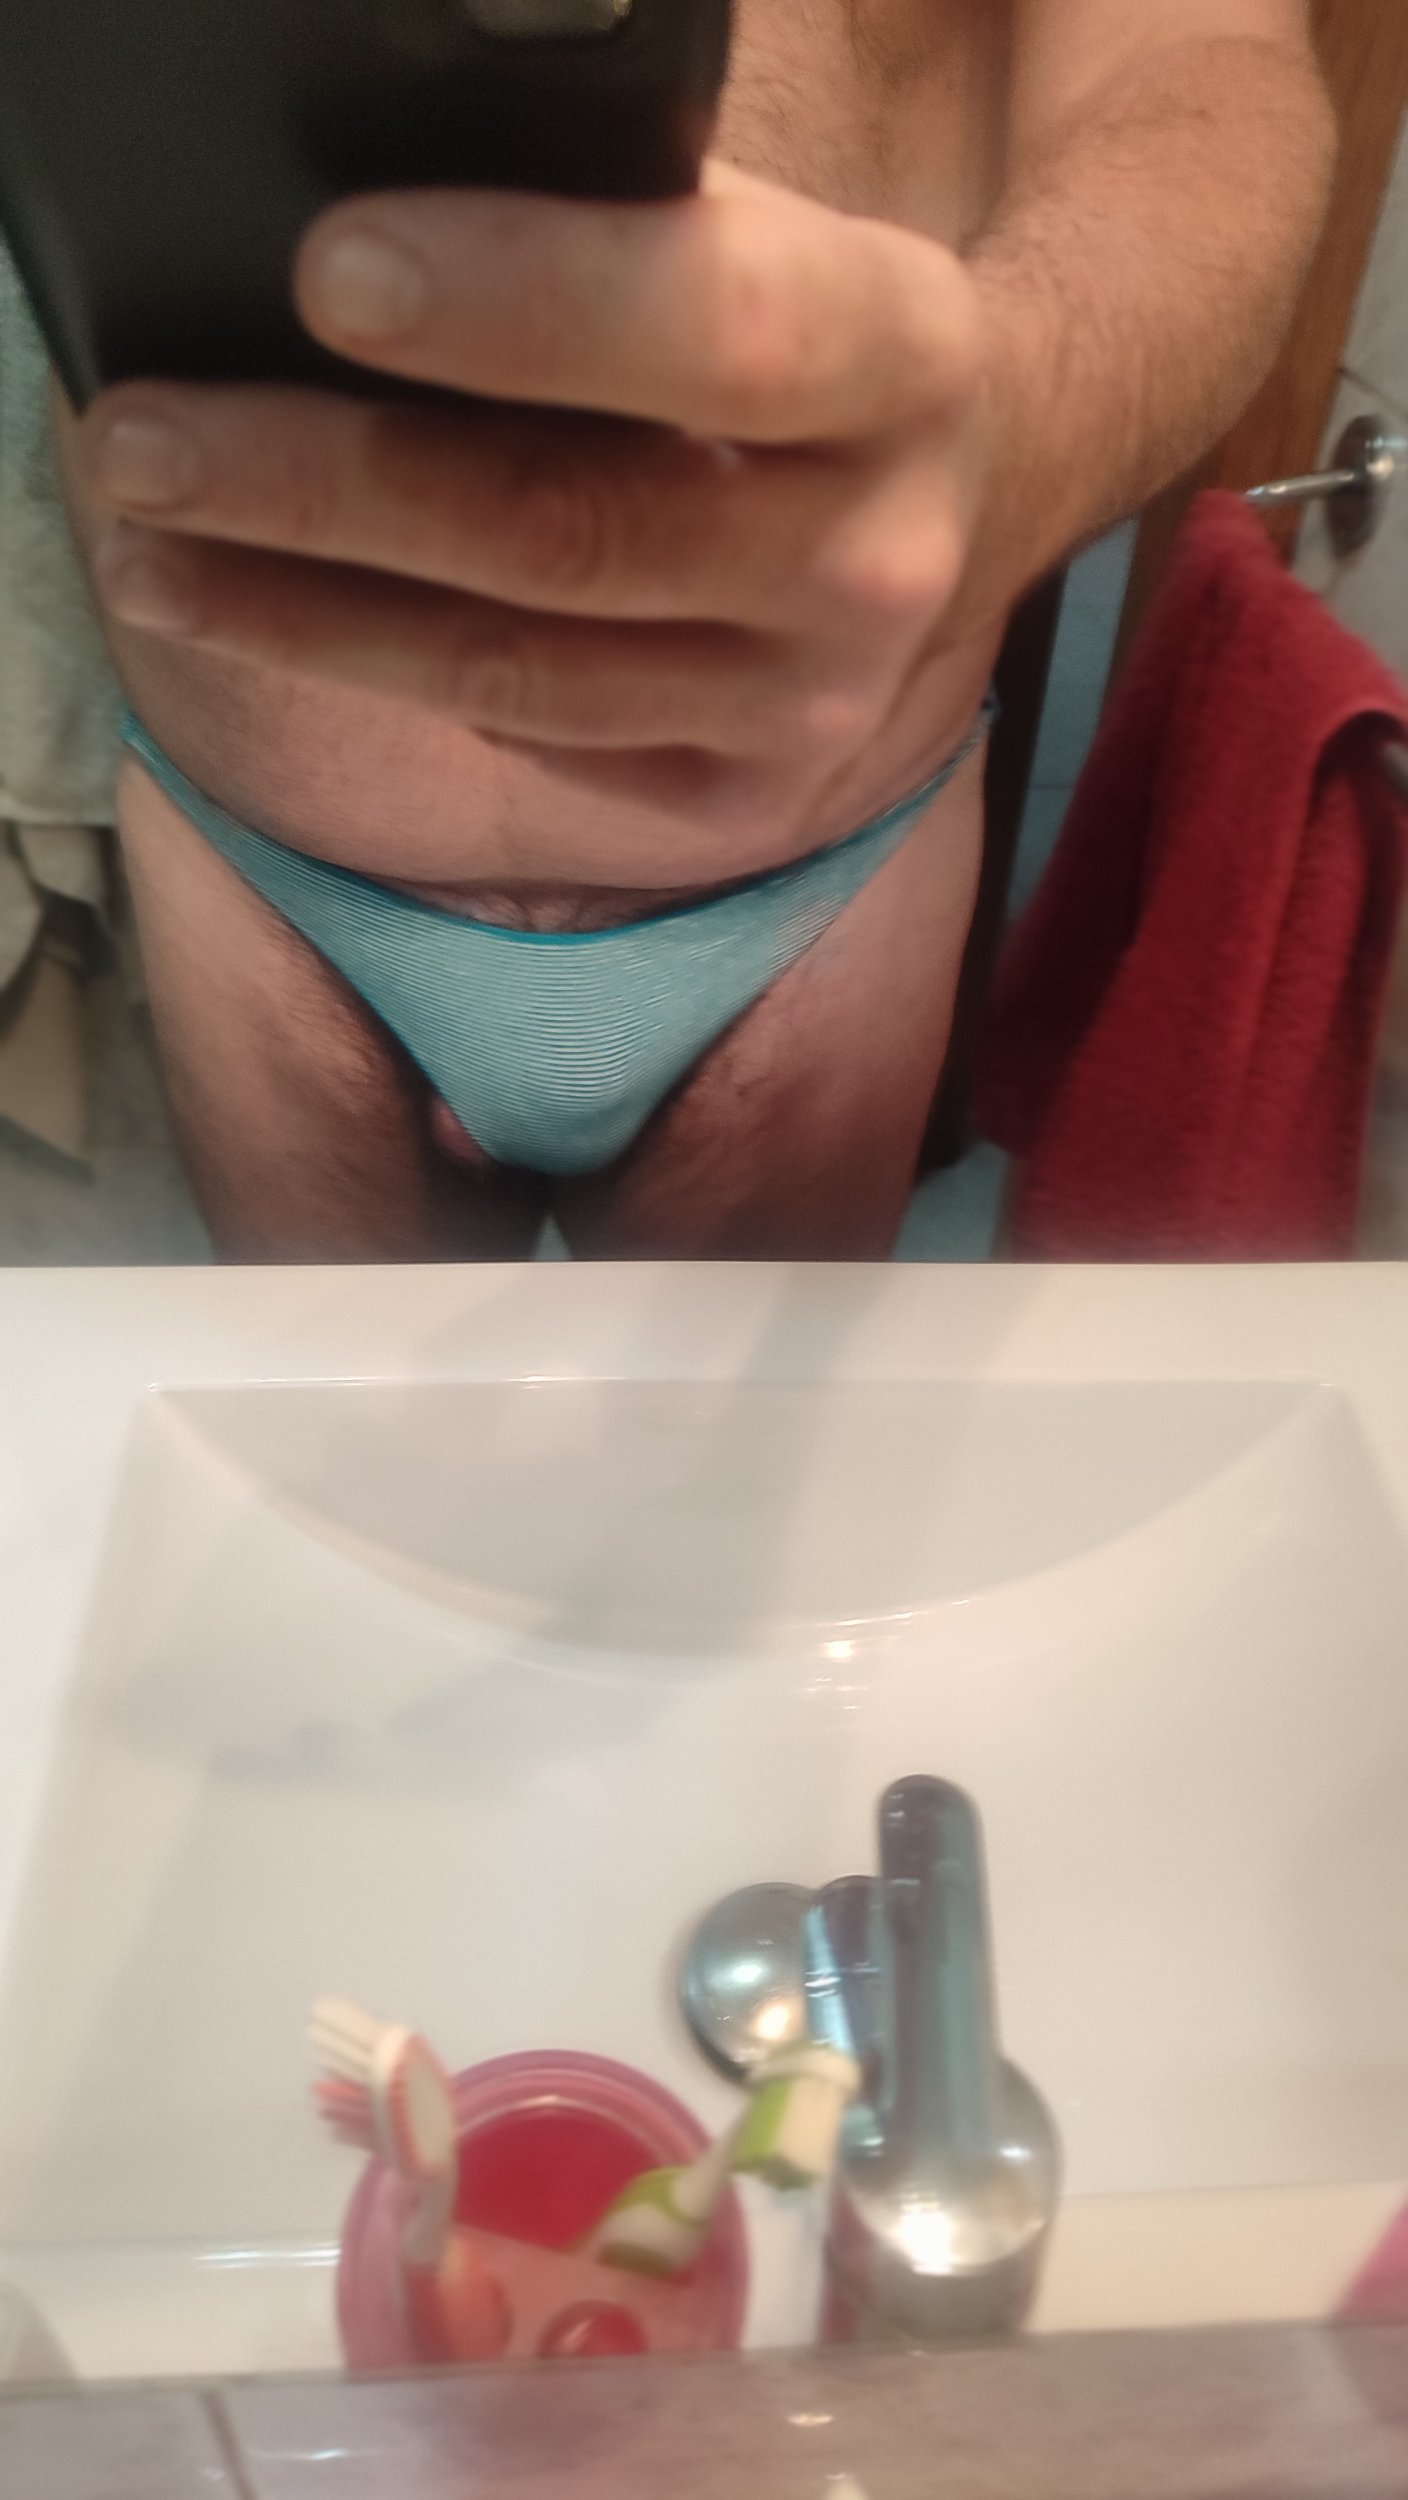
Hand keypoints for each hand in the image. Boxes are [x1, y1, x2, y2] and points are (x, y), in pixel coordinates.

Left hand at [84, 167, 992, 843]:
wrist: (973, 501)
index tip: (327, 271)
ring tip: (151, 549)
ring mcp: (812, 709)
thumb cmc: (812, 339)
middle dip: (326, 484)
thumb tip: (365, 256)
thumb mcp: (773, 242)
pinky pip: (530, 735)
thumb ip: (626, 234)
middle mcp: (876, 560)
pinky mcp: (742, 801)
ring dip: (305, 613)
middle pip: (568, 532)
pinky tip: (273, 615)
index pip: (716, 330)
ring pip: (519, 668)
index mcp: (904, 364)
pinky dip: (385, 671)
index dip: (520, 302)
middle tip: (145, 444)